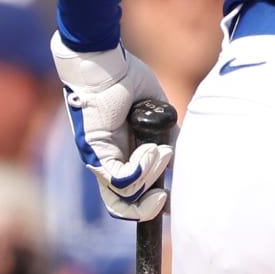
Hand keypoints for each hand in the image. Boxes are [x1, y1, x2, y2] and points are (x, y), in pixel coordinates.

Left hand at [51, 34, 174, 221]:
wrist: (105, 64)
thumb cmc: (128, 81)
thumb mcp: (156, 115)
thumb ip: (166, 137)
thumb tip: (180, 158)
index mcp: (120, 153)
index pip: (130, 192)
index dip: (150, 205)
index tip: (172, 204)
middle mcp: (106, 161)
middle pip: (122, 204)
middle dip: (148, 209)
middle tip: (167, 200)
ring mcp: (98, 159)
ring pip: (126, 193)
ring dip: (152, 175)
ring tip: (162, 151)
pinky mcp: (94, 153)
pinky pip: (120, 178)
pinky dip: (142, 169)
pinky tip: (152, 149)